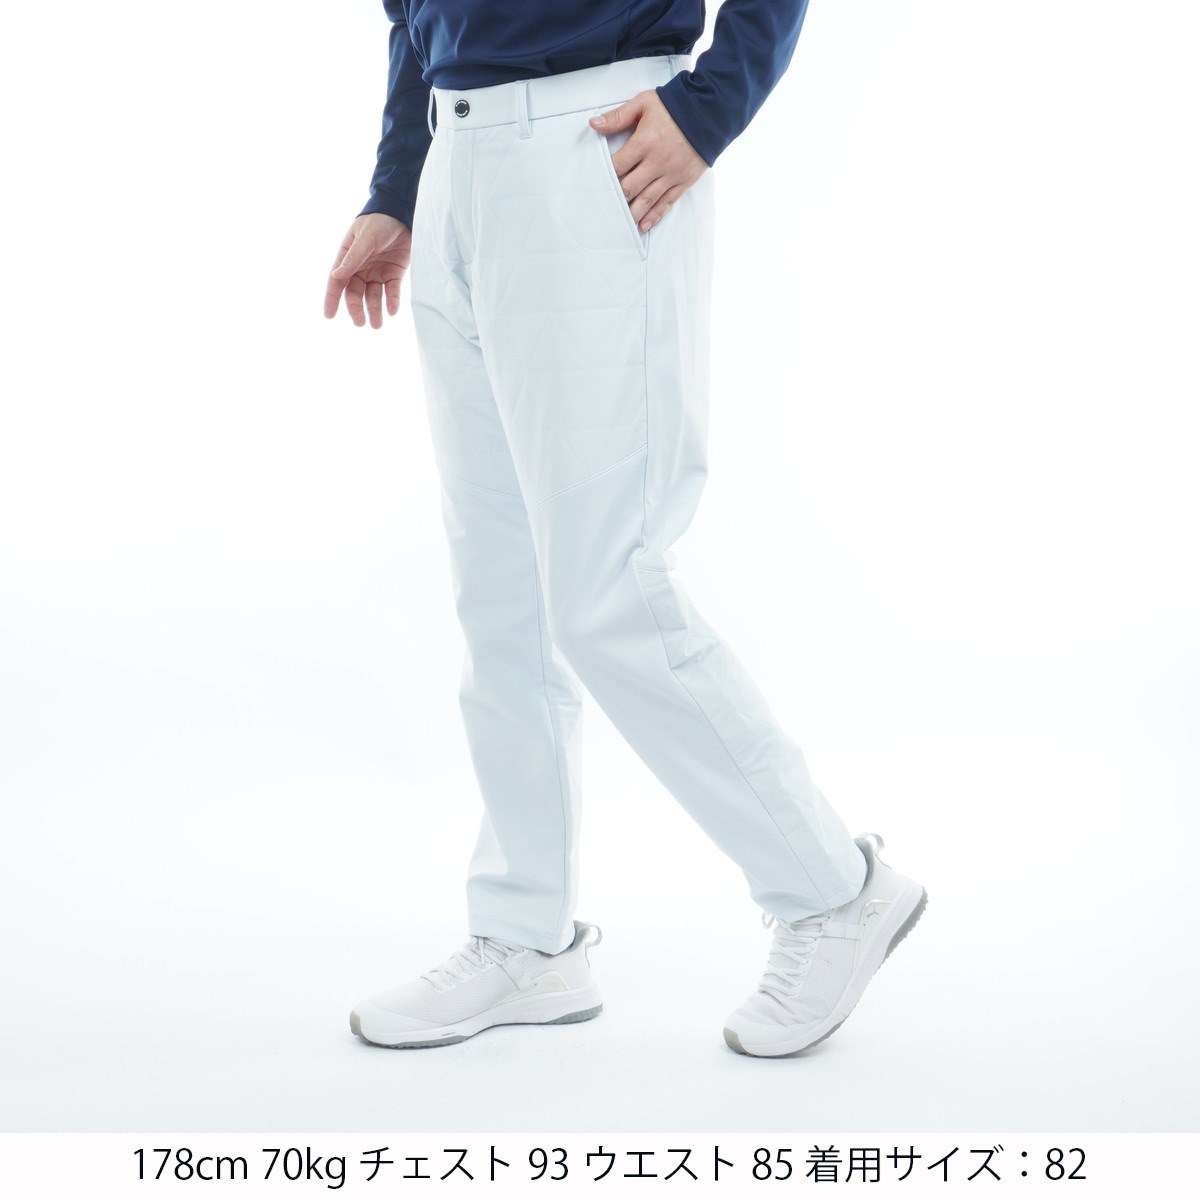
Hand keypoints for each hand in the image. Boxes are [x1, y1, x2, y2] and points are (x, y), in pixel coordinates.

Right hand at [324, 213, 411, 327]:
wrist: (402, 214)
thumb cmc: (378, 222)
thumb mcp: (365, 239)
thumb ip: (353, 258)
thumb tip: (336, 276)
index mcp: (348, 258)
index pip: (337, 282)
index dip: (332, 299)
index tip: (329, 316)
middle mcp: (361, 268)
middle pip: (355, 293)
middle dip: (357, 309)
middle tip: (360, 323)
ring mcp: (377, 272)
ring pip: (373, 296)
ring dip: (375, 310)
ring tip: (377, 324)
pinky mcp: (394, 274)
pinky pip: (391, 291)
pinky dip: (392, 301)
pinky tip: (392, 311)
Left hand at [589, 91, 708, 231]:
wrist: (710, 111)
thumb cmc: (675, 106)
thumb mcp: (643, 104)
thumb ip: (618, 116)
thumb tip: (594, 124)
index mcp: (644, 142)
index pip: (618, 166)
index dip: (606, 175)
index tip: (598, 182)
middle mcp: (657, 162)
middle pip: (629, 187)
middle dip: (616, 198)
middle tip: (605, 206)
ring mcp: (671, 175)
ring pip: (646, 200)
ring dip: (632, 213)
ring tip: (620, 223)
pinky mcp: (683, 181)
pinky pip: (667, 203)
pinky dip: (654, 216)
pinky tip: (643, 225)